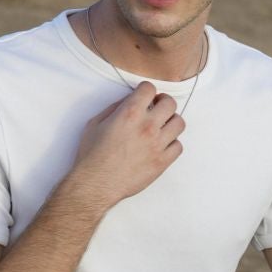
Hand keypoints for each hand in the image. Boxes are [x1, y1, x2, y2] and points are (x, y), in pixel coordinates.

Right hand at [69, 81, 185, 208]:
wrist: (95, 183)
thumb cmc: (91, 155)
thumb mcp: (94, 124)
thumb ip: (114, 109)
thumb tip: (128, 102)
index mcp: (129, 114)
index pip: (149, 88)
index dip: (145, 90)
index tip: (144, 95)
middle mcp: (147, 126)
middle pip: (170, 103)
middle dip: (162, 102)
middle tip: (155, 108)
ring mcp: (158, 144)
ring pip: (179, 123)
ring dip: (170, 121)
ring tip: (160, 127)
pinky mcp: (163, 161)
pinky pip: (178, 146)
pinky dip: (171, 143)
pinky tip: (160, 145)